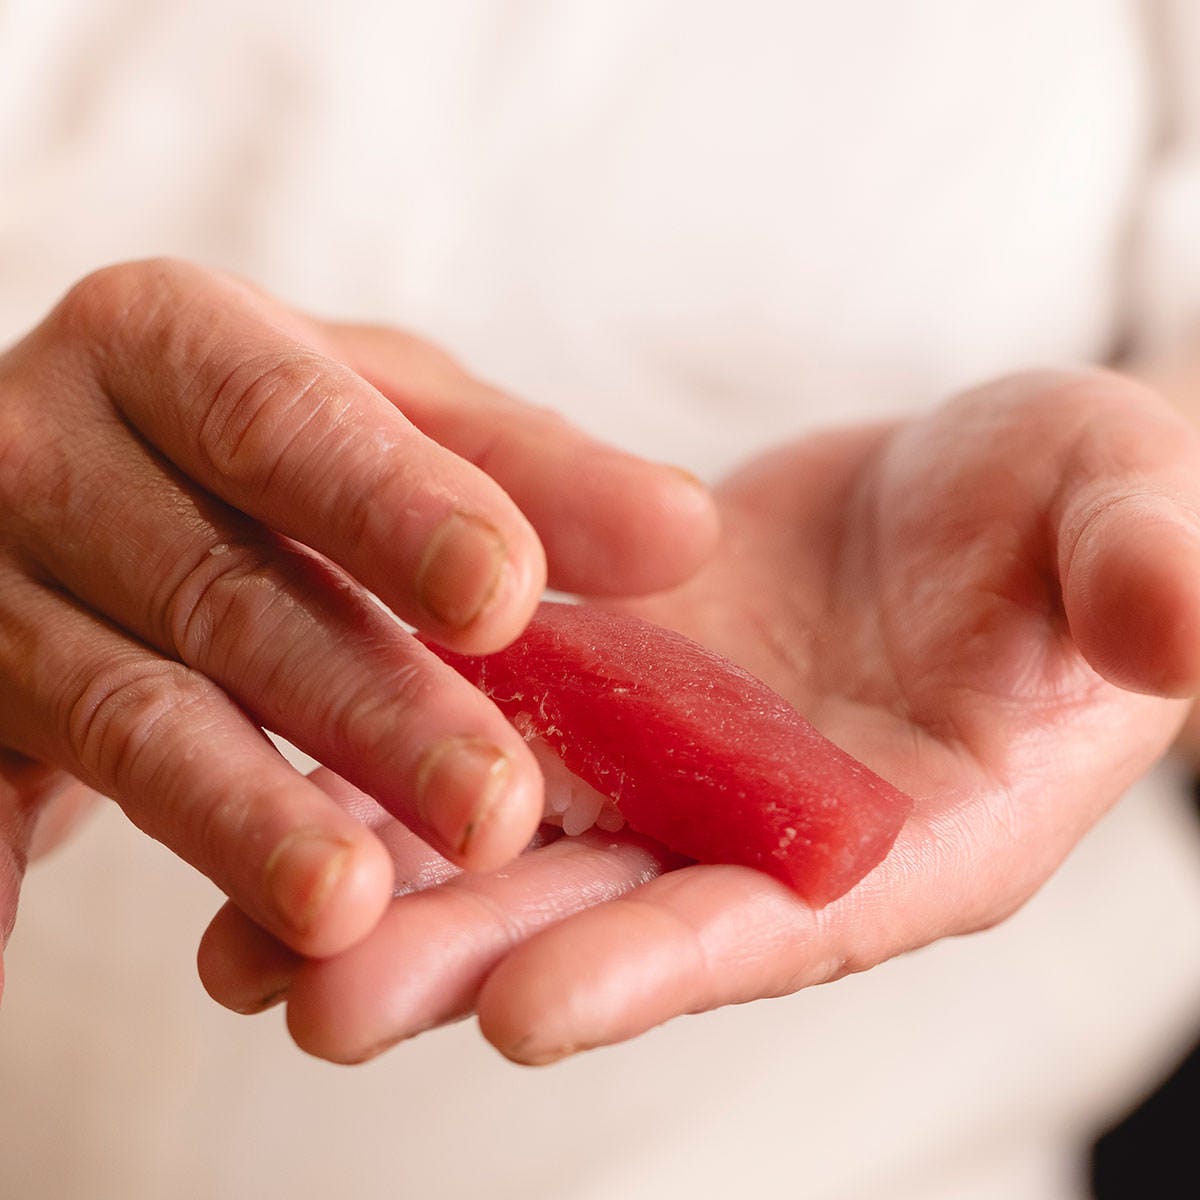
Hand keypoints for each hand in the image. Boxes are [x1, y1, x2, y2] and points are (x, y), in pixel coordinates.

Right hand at [0, 259, 716, 997]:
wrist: (73, 461)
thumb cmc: (260, 426)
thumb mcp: (386, 411)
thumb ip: (528, 472)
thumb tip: (687, 535)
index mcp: (170, 342)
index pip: (288, 424)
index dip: (394, 511)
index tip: (505, 601)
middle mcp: (48, 446)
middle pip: (221, 592)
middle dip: (360, 707)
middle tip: (492, 811)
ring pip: (127, 714)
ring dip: (236, 818)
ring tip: (351, 909)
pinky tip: (13, 953)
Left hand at [197, 368, 1199, 1062]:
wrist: (983, 489)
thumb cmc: (1085, 509)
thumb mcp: (1134, 517)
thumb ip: (1151, 572)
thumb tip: (1174, 619)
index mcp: (915, 828)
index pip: (784, 919)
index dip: (666, 963)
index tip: (532, 1014)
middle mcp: (774, 824)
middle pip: (616, 907)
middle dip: (476, 957)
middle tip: (319, 1006)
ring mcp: (681, 758)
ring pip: (524, 835)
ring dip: (394, 883)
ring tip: (243, 935)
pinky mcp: (618, 683)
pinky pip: (495, 726)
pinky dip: (389, 761)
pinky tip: (269, 784)